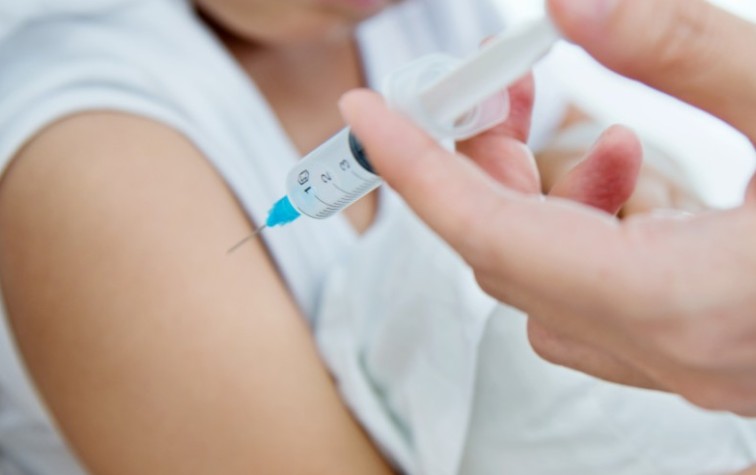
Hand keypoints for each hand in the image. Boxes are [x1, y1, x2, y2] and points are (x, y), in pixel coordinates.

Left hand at [340, 0, 755, 413]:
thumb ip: (690, 55)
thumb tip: (577, 5)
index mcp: (681, 302)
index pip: (489, 232)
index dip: (416, 167)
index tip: (369, 117)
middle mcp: (668, 351)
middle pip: (506, 257)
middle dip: (485, 169)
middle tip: (503, 95)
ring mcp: (683, 363)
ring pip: (545, 286)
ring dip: (547, 202)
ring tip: (606, 138)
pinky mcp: (701, 352)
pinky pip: (598, 302)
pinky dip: (594, 236)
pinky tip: (649, 188)